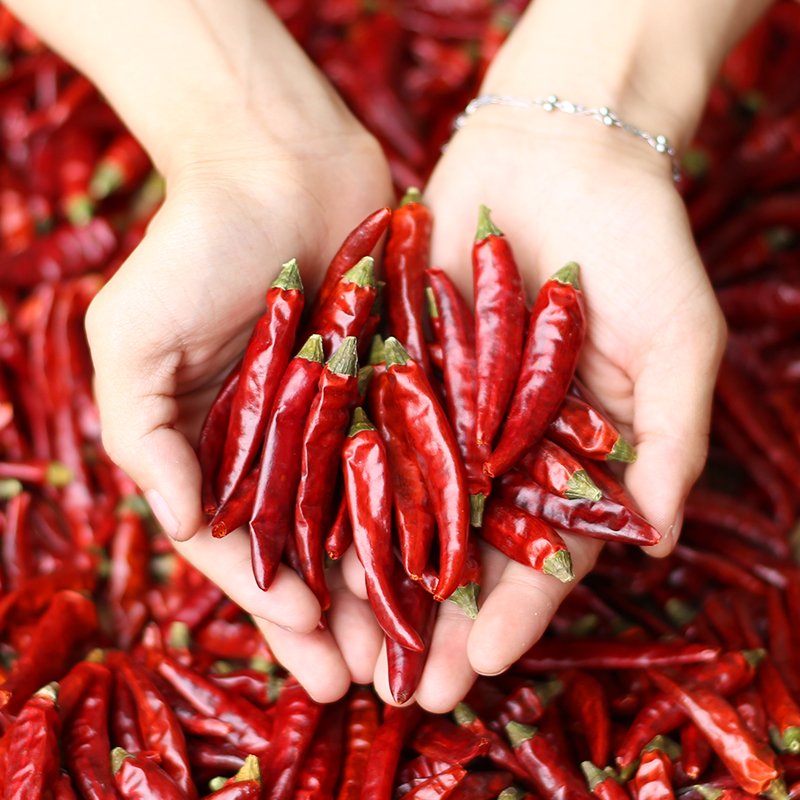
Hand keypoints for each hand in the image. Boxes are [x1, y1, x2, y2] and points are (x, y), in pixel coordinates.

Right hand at [86, 113, 393, 701]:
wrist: (278, 162)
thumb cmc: (195, 245)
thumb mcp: (133, 340)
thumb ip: (147, 437)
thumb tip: (182, 526)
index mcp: (218, 450)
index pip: (244, 549)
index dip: (272, 606)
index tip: (310, 651)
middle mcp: (285, 447)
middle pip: (315, 551)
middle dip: (341, 618)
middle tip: (375, 682)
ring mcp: (346, 419)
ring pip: (373, 520)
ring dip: (393, 584)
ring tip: (422, 649)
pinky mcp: (399, 385)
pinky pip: (420, 458)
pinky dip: (435, 509)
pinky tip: (459, 561)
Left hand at [367, 105, 723, 710]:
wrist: (563, 152)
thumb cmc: (642, 246)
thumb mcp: (681, 346)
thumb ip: (669, 445)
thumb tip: (651, 541)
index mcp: (574, 452)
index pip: (548, 550)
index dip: (521, 611)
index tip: (488, 665)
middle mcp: (506, 440)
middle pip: (469, 544)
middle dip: (438, 614)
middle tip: (405, 686)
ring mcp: (448, 403)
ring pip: (409, 499)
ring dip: (381, 566)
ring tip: (347, 633)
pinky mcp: (399, 361)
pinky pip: (368, 427)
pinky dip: (343, 477)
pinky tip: (314, 531)